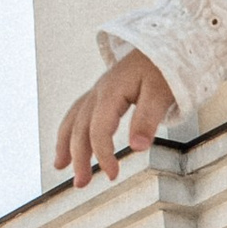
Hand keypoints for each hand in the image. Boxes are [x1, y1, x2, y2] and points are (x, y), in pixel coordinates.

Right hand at [53, 49, 175, 187]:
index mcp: (111, 92)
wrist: (166, 42)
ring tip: (60, 167)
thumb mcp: (162, 93)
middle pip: (81, 127)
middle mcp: (99, 91)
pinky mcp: (102, 92)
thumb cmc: (166, 67)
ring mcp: (98, 90)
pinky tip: (69, 144)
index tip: (113, 175)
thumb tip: (137, 147)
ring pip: (74, 119)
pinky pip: (79, 112)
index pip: (99, 129)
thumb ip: (148, 118)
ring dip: (66, 144)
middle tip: (81, 185)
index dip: (104, 154)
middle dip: (79, 157)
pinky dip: (70, 130)